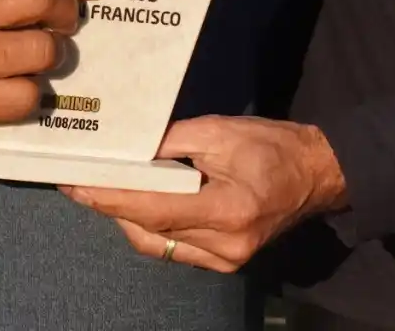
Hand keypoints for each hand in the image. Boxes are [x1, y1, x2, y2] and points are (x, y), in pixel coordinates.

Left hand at [61, 117, 347, 272]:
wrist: (317, 174)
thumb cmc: (273, 145)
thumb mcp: (220, 131)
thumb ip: (170, 142)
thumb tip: (127, 150)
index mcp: (228, 210)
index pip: (155, 209)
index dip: (112, 199)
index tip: (77, 185)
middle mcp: (225, 245)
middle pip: (149, 232)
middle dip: (111, 208)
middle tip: (81, 181)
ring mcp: (226, 260)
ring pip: (157, 245)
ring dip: (127, 219)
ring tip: (104, 190)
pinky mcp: (226, 262)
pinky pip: (174, 248)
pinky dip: (151, 227)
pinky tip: (137, 204)